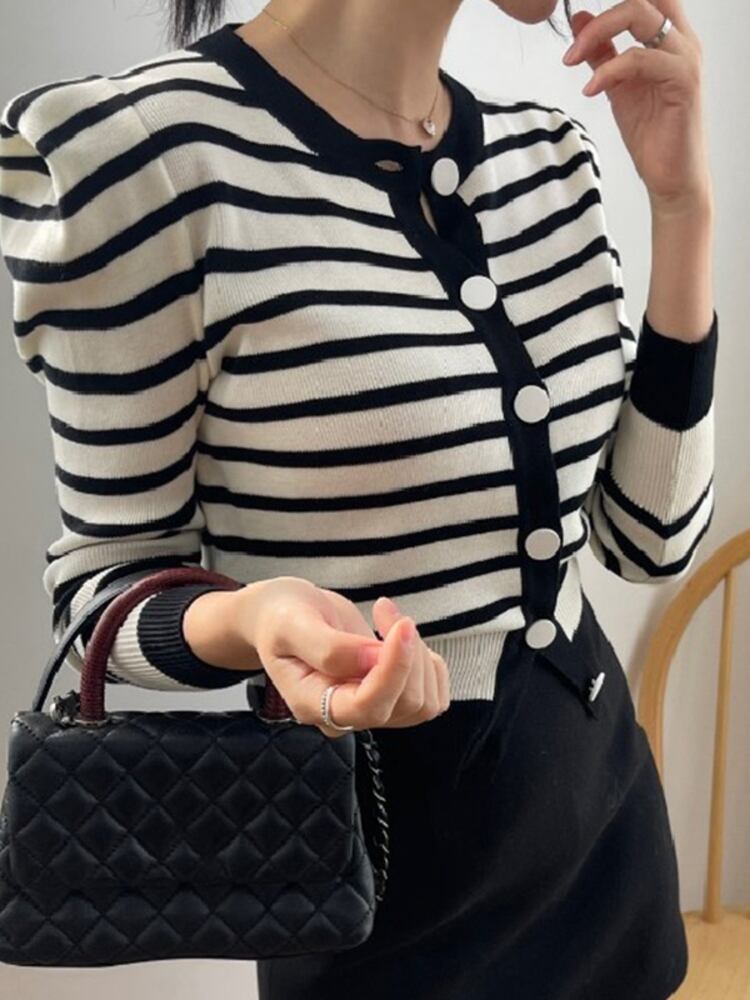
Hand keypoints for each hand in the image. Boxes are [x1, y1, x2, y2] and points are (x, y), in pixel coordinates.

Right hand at [238, 578, 450, 736]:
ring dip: (419, 654)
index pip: (368, 706)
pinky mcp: (389, 699)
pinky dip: (429, 664)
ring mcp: (369, 710)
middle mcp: (344, 716)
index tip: (402, 625)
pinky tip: (402, 639)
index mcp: (312, 703)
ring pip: (423, 702)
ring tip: (389, 618)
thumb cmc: (282, 616)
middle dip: (408, 652)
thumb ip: (329, 646)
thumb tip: (375, 660)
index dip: (394, 668)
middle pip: (404, 703)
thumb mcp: (292, 622)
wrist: (285, 615)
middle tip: (384, 608)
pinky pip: (432, 698)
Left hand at [561, 0, 712, 212]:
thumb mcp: (616, 85)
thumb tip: (579, 20)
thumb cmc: (651, 133)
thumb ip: (601, 52)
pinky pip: (641, 59)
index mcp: (669, 37)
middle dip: (601, 16)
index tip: (578, 18)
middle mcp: (682, 40)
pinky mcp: (684, 81)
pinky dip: (610, 69)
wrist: (670, 176)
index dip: (613, 1)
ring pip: (642, 16)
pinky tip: (590, 88)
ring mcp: (685, 58)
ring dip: (598, 33)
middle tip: (572, 45)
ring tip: (571, 60)